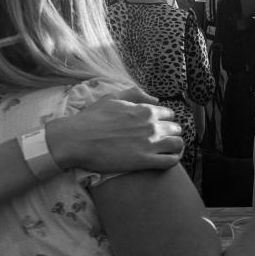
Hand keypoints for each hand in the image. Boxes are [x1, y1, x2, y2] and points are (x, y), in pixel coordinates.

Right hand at [48, 87, 183, 170]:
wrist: (76, 140)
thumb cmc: (91, 118)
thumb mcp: (113, 97)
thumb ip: (136, 94)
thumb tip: (155, 99)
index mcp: (146, 110)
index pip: (169, 114)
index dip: (165, 120)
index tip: (158, 126)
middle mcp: (152, 125)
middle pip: (176, 128)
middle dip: (171, 132)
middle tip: (162, 139)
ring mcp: (150, 143)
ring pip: (178, 144)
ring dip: (175, 146)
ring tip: (167, 150)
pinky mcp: (144, 161)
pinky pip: (171, 161)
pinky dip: (173, 160)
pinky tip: (168, 160)